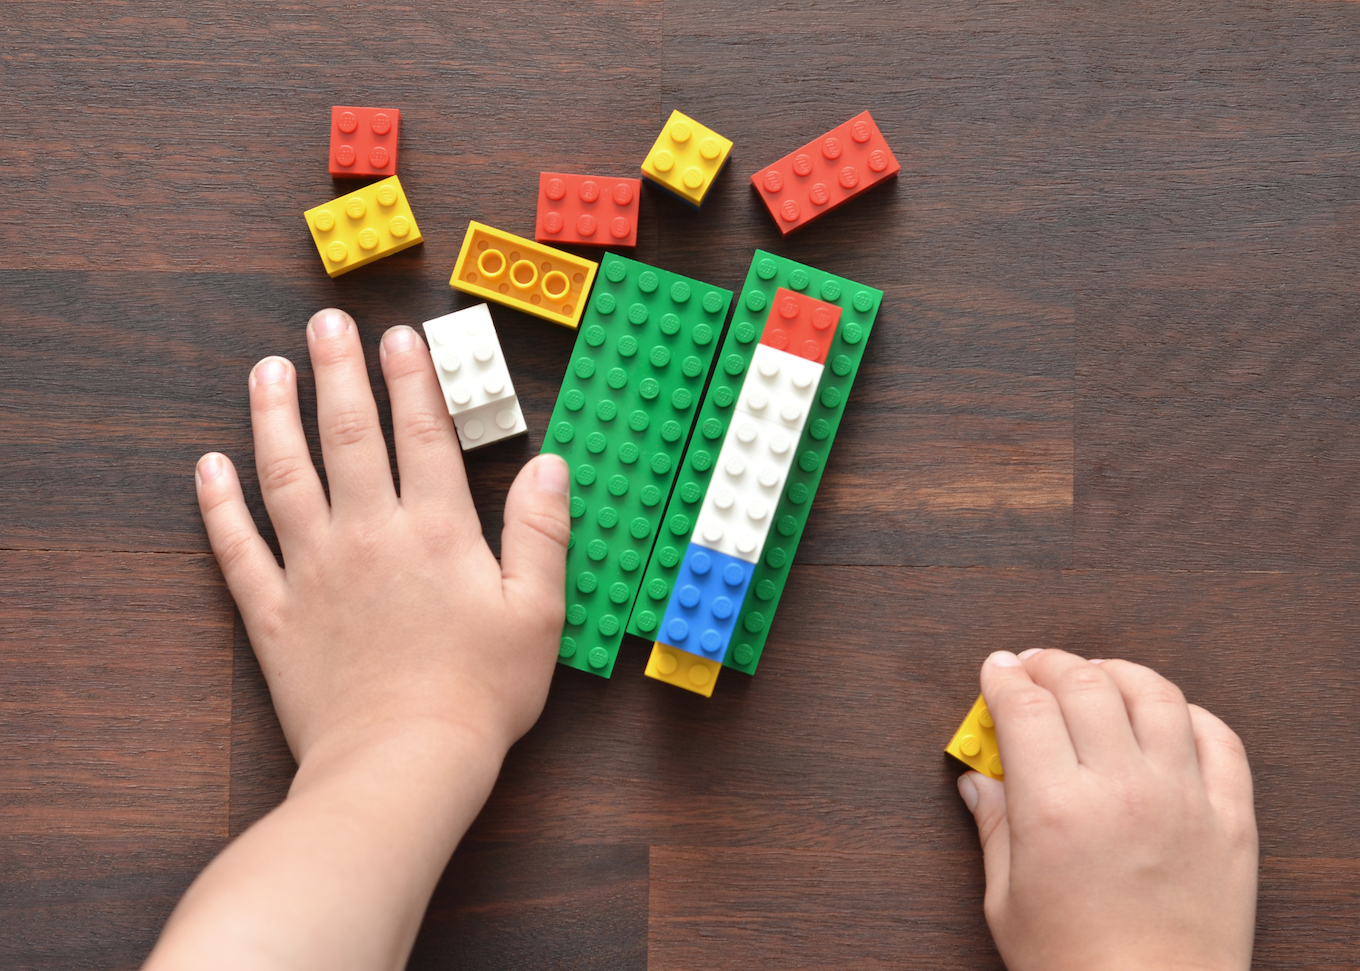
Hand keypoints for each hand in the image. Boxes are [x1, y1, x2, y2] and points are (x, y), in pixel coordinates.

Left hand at [197, 307, 568, 767]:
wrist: (403, 763)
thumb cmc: (481, 694)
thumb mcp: (538, 613)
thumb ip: (542, 532)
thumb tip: (549, 464)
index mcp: (436, 532)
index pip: (423, 435)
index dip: (413, 379)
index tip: (400, 336)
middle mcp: (368, 536)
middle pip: (349, 436)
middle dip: (339, 373)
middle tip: (325, 324)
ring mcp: (313, 571)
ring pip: (286, 476)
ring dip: (274, 417)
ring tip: (266, 371)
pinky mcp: (275, 615)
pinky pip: (238, 549)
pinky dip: (219, 507)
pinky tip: (208, 468)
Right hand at [956, 649, 1256, 970]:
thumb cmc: (1077, 967)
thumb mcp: (1007, 901)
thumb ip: (993, 829)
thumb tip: (978, 782)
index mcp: (1056, 809)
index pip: (1024, 706)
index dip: (1003, 677)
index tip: (995, 669)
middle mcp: (1121, 790)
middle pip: (1085, 685)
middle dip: (1050, 664)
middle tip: (1034, 668)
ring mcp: (1182, 799)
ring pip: (1155, 695)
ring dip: (1118, 673)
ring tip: (1098, 677)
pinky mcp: (1230, 819)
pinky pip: (1220, 739)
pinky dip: (1189, 713)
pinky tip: (1165, 717)